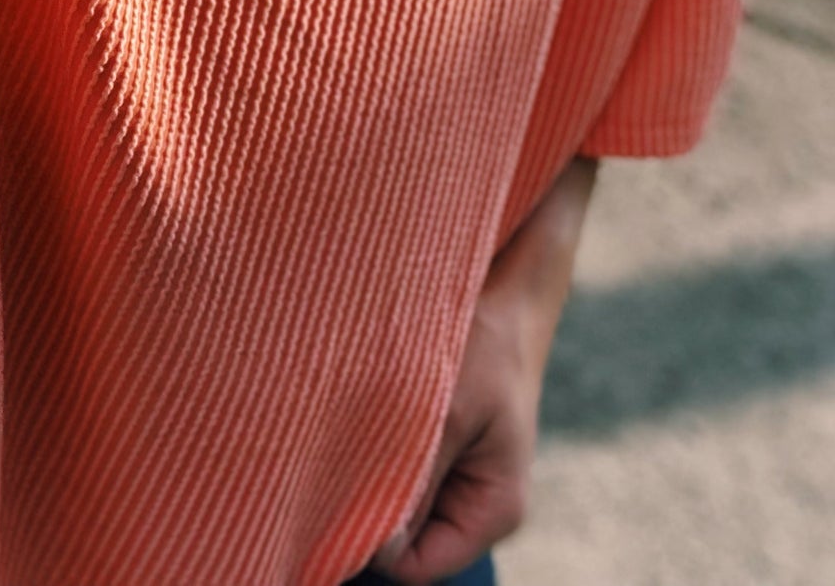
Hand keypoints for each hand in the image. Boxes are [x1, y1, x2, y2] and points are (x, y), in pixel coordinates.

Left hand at [367, 156, 597, 584]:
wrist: (505, 277)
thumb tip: (370, 551)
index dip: (368, 542)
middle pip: (400, 538)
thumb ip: (411, 481)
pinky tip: (358, 406)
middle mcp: (474, 501)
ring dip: (364, 466)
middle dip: (363, 501)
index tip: (328, 493)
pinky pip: (391, 462)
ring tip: (350, 416)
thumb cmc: (485, 338)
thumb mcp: (446, 410)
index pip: (412, 568)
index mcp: (492, 509)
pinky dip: (369, 441)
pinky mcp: (436, 440)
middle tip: (331, 447)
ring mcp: (455, 472)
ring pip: (390, 497)